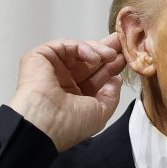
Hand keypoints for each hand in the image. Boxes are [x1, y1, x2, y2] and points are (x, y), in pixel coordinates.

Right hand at [8, 34, 125, 151]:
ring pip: (77, 51)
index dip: (111, 68)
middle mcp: (63, 82)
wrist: (45, 124)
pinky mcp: (40, 57)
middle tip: (122, 42)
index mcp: (74, 97)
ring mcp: (51, 69)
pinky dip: (82, 48)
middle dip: (106, 51)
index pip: (95, 77)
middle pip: (87, 61)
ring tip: (112, 54)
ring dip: (98, 50)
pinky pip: (64, 46)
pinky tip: (95, 58)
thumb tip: (116, 79)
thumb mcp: (101, 112)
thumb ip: (111, 95)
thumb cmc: (70, 124)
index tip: (125, 59)